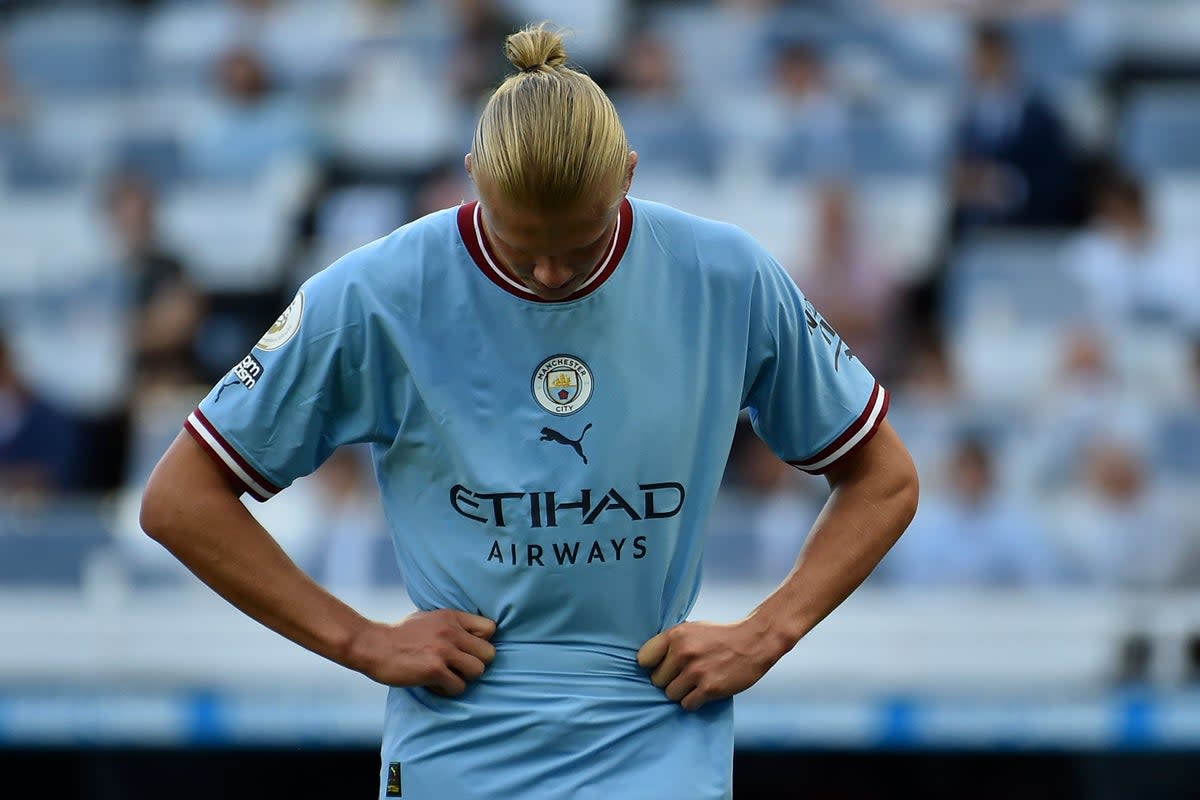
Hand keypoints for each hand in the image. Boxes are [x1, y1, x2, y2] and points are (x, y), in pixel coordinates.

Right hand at [350, 609, 495, 695]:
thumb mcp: (429, 618)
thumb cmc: (400, 635)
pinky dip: (447, 690)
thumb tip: (472, 635)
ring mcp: (443, 650)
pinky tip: (434, 685)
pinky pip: (458, 686)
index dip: (483, 642)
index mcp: (452, 617)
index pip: (490, 628)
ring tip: (447, 677)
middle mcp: (451, 631)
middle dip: (476, 663)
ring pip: (477, 671)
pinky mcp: (434, 670)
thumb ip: (451, 625)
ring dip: (463, 678)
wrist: (372, 645)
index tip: (469, 650)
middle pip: (489, 654)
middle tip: (459, 668)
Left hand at [636, 619, 784, 711]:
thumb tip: (647, 661)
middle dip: (668, 680)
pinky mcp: (709, 688)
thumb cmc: (720, 636)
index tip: (661, 667)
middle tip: (684, 676)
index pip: (643, 659)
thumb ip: (671, 643)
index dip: (652, 666)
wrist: (754, 641)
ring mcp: (696, 671)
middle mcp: (683, 652)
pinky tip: (703, 691)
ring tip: (695, 683)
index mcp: (676, 635)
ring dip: (681, 692)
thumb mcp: (692, 629)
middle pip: (657, 680)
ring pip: (670, 694)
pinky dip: (693, 701)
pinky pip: (687, 704)